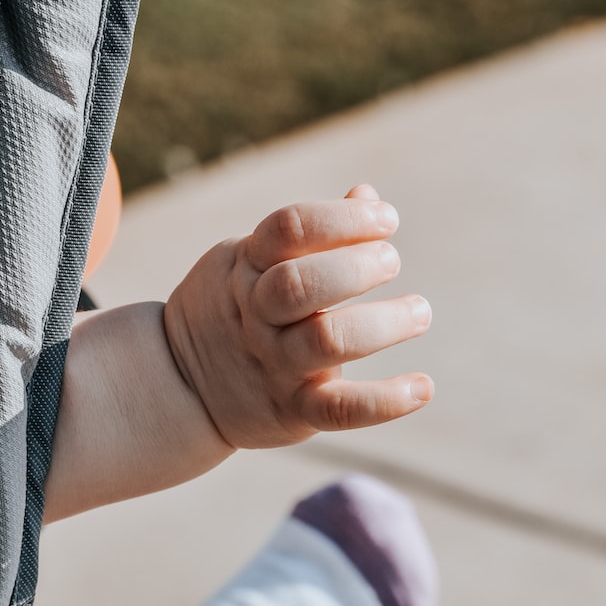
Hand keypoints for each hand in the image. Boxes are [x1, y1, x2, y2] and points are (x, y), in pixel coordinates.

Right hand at [163, 185, 433, 448]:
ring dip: (383, 324)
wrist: (182, 385)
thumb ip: (308, 235)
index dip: (342, 218)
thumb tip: (368, 195)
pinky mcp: (293, 410)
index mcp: (247, 267)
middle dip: (357, 266)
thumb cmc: (234, 308)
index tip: (386, 219)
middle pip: (301, 284)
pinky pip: (339, 410)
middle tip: (391, 261)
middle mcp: (258, 315)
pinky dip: (385, 401)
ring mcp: (274, 364)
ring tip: (419, 312)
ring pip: (326, 341)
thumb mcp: (252, 259)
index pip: (289, 227)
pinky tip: (423, 388)